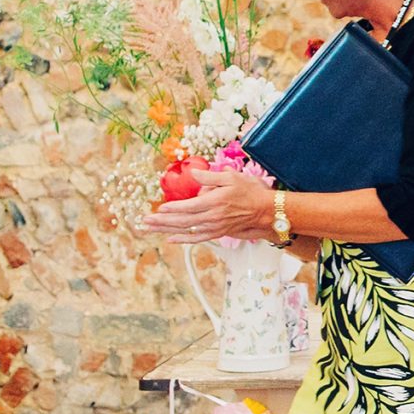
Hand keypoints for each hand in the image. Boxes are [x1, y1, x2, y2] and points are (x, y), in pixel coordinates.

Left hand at [145, 170, 276, 242]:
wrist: (267, 211)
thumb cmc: (251, 192)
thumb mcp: (232, 177)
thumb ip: (211, 177)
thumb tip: (195, 174)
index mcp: (215, 202)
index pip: (188, 207)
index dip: (173, 208)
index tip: (159, 208)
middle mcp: (213, 218)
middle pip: (182, 221)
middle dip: (162, 221)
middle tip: (145, 221)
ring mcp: (215, 227)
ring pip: (186, 230)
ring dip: (167, 229)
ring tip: (151, 228)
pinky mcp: (218, 232)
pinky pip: (198, 238)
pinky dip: (184, 239)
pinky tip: (171, 238)